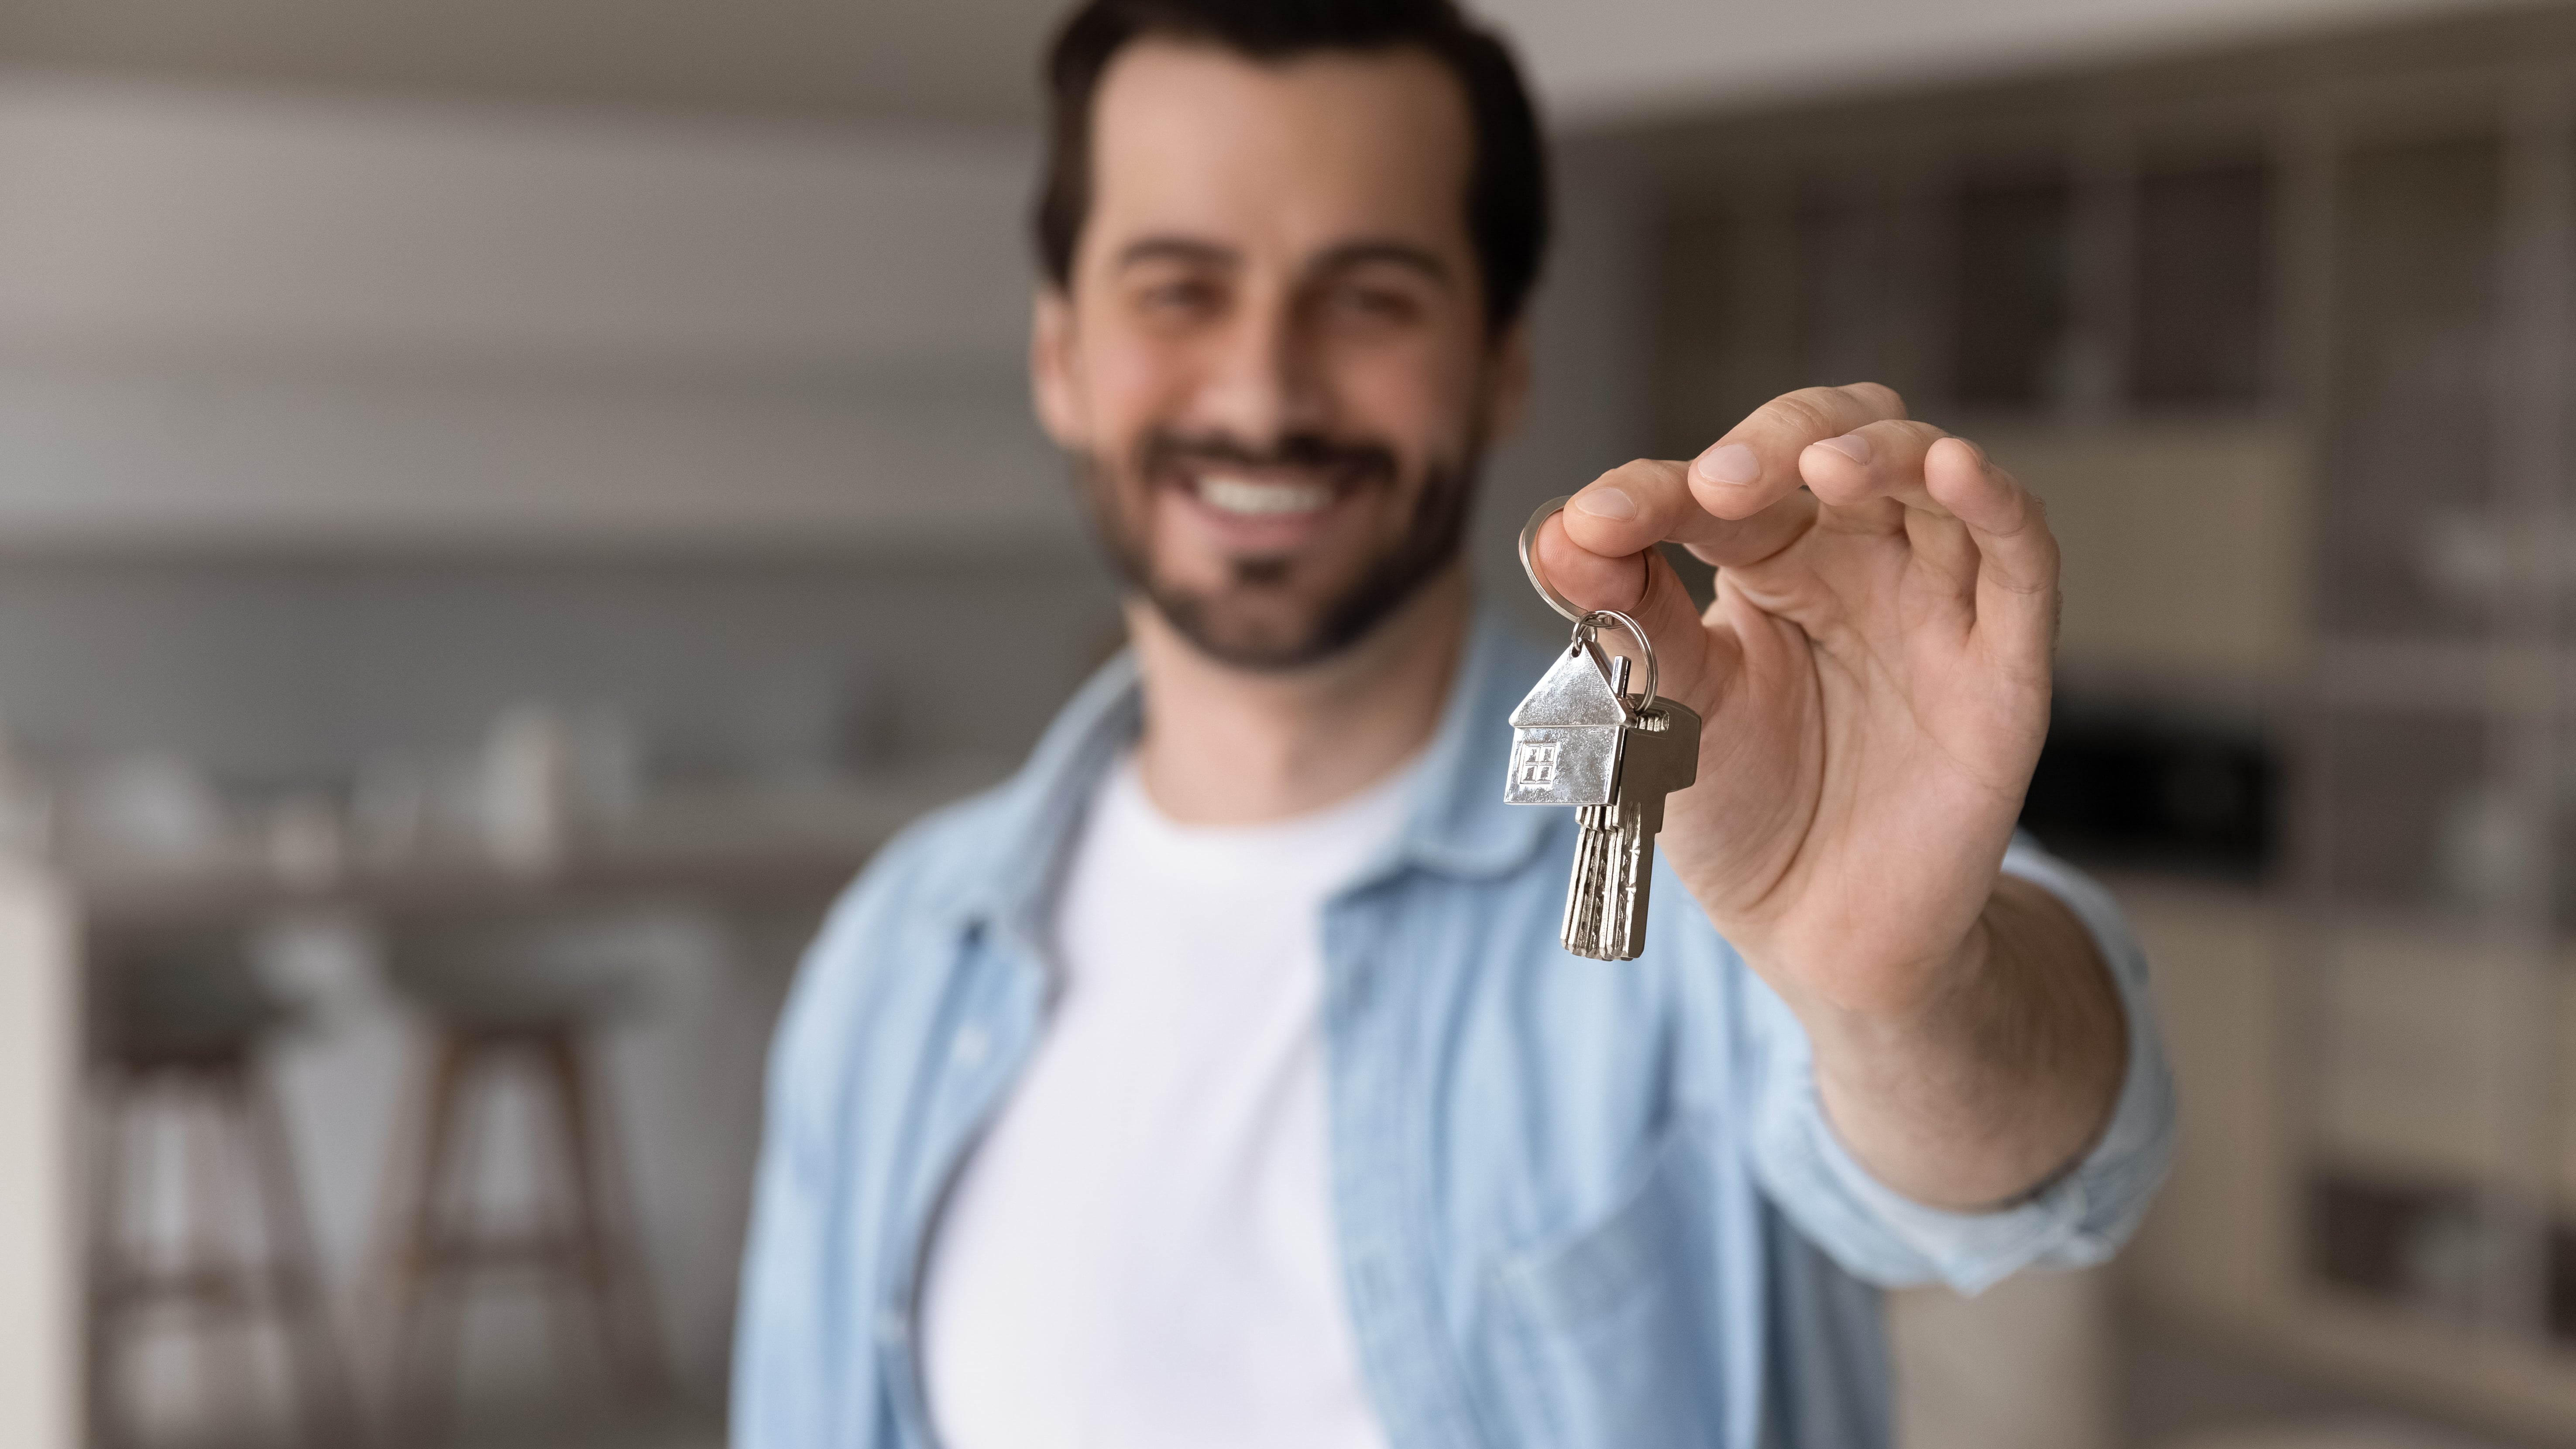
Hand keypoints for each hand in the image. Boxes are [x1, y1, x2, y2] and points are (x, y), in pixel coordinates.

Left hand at [1533, 383, 2055, 1021]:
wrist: (1815, 929)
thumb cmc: (1741, 806)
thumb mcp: (1667, 709)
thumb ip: (1627, 620)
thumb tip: (1555, 534)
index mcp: (1768, 559)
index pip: (1721, 488)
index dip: (1655, 492)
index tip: (1593, 526)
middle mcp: (1857, 560)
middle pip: (1838, 440)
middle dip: (1776, 443)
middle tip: (1712, 487)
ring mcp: (1935, 601)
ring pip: (1933, 476)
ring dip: (1883, 451)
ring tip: (1822, 466)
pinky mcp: (2004, 660)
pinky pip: (2020, 555)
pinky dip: (1993, 500)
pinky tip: (1952, 468)